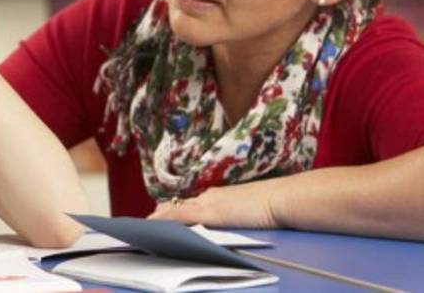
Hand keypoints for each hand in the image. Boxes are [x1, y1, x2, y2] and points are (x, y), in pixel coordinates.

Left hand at [148, 179, 283, 228]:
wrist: (282, 198)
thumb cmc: (274, 205)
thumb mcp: (249, 210)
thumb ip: (235, 216)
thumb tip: (230, 224)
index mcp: (218, 196)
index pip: (190, 204)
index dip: (173, 211)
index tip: (160, 216)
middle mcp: (209, 197)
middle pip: (177, 206)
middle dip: (160, 216)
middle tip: (144, 224)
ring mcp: (208, 204)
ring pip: (174, 210)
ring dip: (158, 219)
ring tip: (142, 227)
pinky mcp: (210, 213)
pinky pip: (180, 216)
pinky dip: (165, 221)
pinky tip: (153, 226)